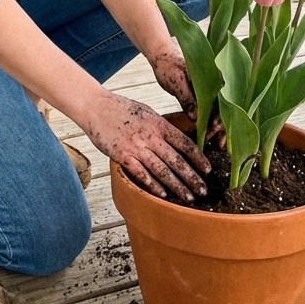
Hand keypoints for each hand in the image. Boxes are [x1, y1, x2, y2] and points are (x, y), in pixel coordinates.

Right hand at [88, 89, 210, 202]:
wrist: (95, 106)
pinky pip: (140, 173)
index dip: (199, 158)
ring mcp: (136, 146)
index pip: (185, 143)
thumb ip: (162, 126)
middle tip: (204, 191)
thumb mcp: (147, 112)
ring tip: (188, 197)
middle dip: (192, 178)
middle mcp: (150, 136)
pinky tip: (163, 194)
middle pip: (176, 160)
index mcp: (159, 124)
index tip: (208, 170)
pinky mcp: (121, 155)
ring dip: (177, 186)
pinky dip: (152, 185)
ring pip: (162, 170)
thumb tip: (179, 140)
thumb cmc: (121, 108)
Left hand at [150, 44, 225, 147]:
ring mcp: (210, 91)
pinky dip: (210, 124)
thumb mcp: (176, 81)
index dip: (222, 116)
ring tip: (216, 144)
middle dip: (223, 127)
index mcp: (212, 78)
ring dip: (218, 128)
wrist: (162, 57)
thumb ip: (187, 98)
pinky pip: (210, 112)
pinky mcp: (203, 97)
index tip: (215, 129)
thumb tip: (196, 118)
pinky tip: (208, 135)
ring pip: (218, 112)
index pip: (224, 100)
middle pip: (225, 108)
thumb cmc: (169, 65)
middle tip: (219, 144)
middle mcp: (215, 85)